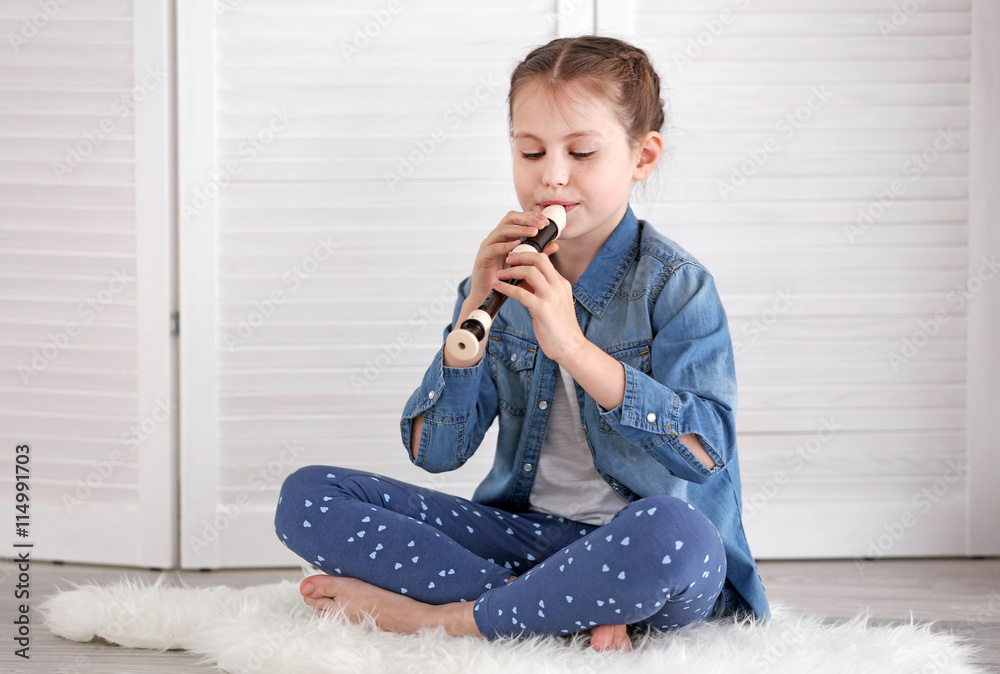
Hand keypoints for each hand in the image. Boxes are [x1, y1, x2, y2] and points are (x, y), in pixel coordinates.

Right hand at [466, 210, 550, 308]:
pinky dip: (505, 245)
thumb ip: (538, 253)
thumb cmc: (506, 279)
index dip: (531, 216)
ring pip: (502, 230)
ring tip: (533, 232)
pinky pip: (493, 248)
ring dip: (519, 230)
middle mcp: (496, 238)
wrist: (488, 295)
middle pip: (509, 219)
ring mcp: (487, 246)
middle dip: (526, 219)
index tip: (545, 221)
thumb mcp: (525, 264)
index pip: (518, 219)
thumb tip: (555, 245)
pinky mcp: (482, 257)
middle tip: (541, 224)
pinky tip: (517, 245)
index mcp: (505, 237)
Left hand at [491, 244, 586, 363]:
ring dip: (512, 270)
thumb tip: (524, 282)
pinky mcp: (542, 309)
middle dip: (521, 256)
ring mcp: (551, 297)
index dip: (527, 257)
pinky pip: (521, 293)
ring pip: (530, 272)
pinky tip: (498, 287)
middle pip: (539, 259)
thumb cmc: (560, 328)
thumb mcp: (554, 303)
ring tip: (500, 274)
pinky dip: (506, 287)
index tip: (515, 258)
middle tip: (507, 259)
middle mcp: (558, 286)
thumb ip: (543, 290)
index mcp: (562, 284)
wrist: (570, 346)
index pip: (545, 261)